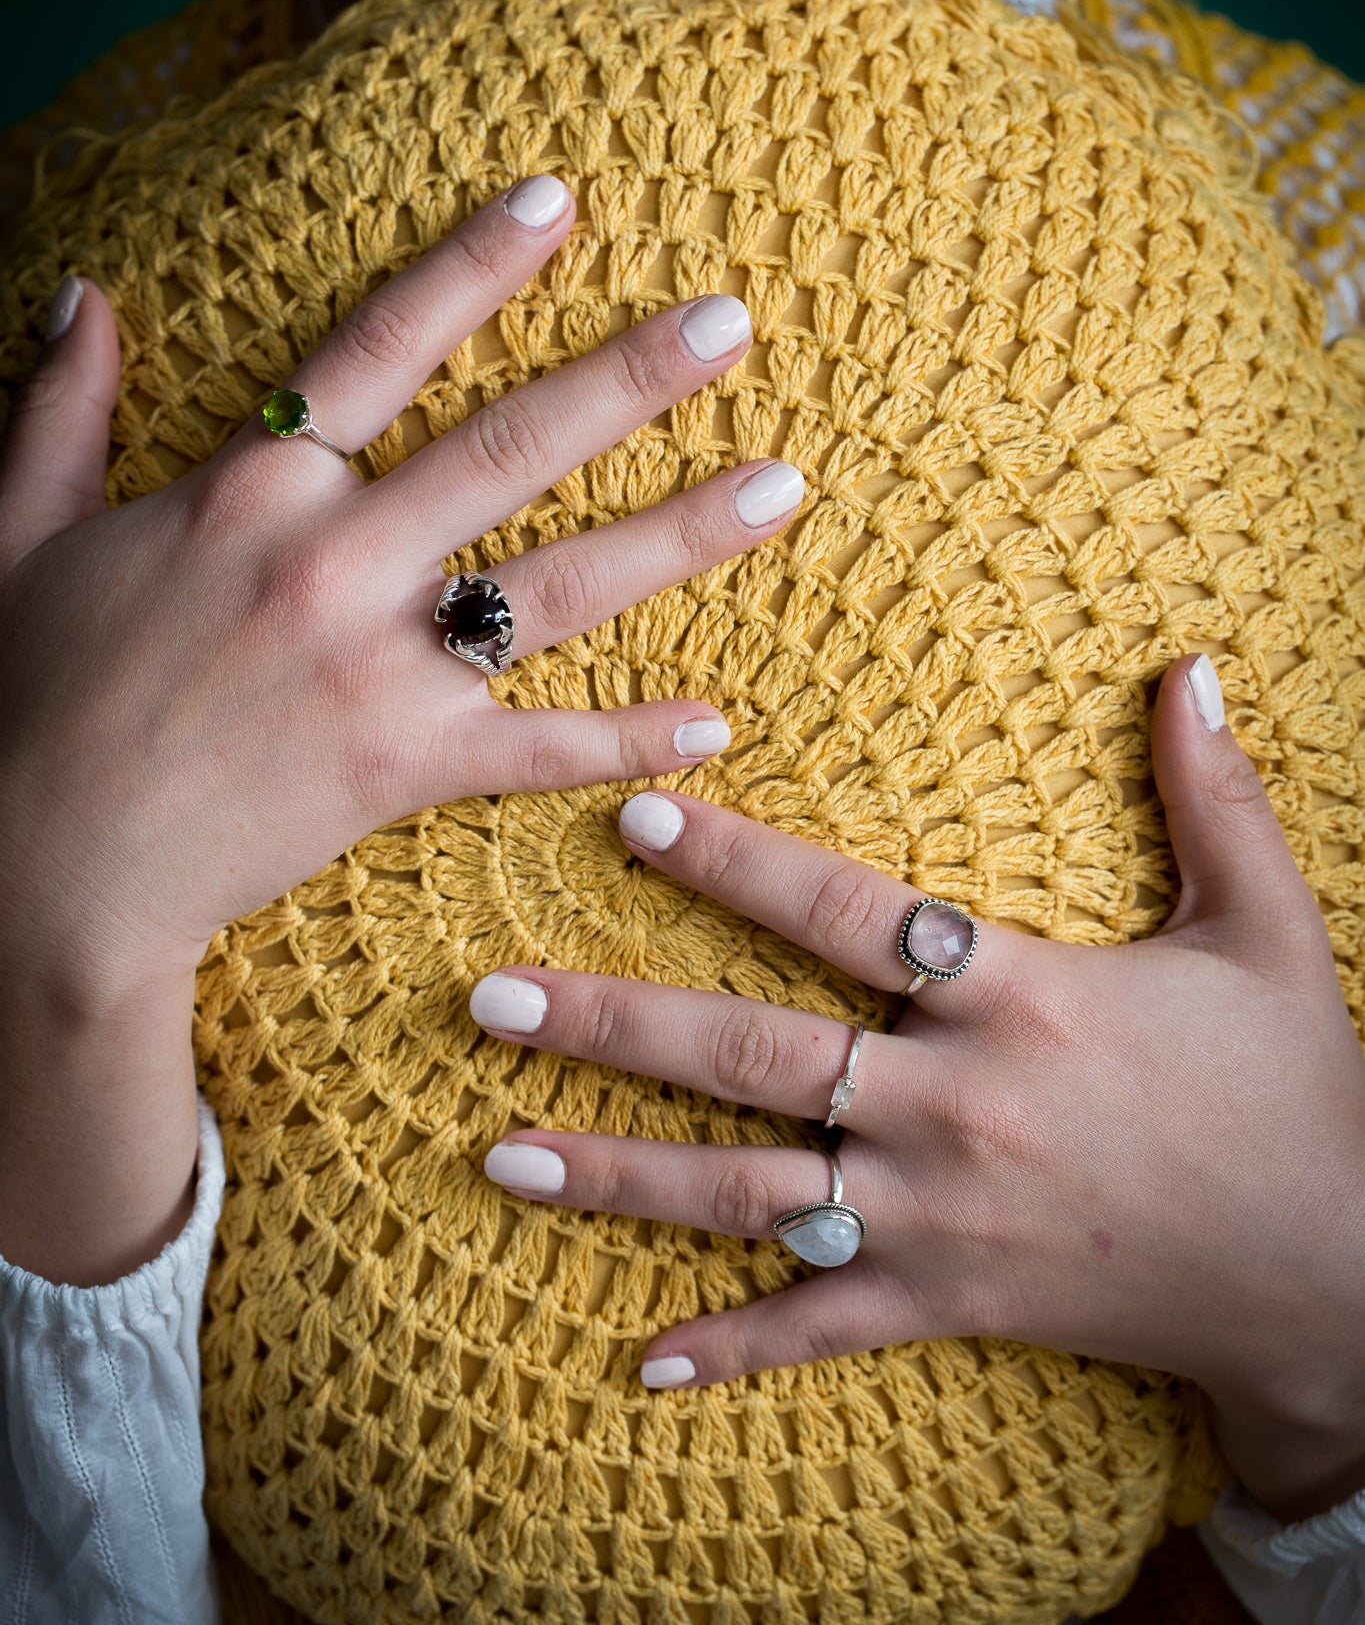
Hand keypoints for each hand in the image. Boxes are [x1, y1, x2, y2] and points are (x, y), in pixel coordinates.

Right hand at [0, 174, 803, 1278]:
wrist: (49, 867)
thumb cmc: (34, 694)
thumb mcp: (23, 531)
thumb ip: (62, 408)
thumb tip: (81, 291)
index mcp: (251, 491)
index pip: (380, 348)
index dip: (471, 267)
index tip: (559, 201)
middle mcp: (336, 562)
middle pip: (510, 448)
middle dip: (630, 378)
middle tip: (734, 322)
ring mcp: (382, 668)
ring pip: (559, 586)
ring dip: (679, 534)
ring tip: (783, 484)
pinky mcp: (408, 767)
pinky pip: (542, 747)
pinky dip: (630, 738)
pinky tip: (718, 721)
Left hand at [472, 656, 1364, 1520]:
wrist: (1334, 1274)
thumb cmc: (1292, 1091)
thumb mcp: (1268, 929)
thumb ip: (1215, 796)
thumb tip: (1195, 666)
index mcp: (1021, 999)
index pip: (849, 915)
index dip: (737, 862)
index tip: (635, 812)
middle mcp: (958, 1107)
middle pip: (756, 1058)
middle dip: (614, 1024)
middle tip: (489, 997)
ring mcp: (943, 1217)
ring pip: (749, 1196)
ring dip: (618, 1174)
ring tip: (498, 1151)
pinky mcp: (953, 1302)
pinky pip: (823, 1326)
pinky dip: (733, 1346)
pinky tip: (641, 1359)